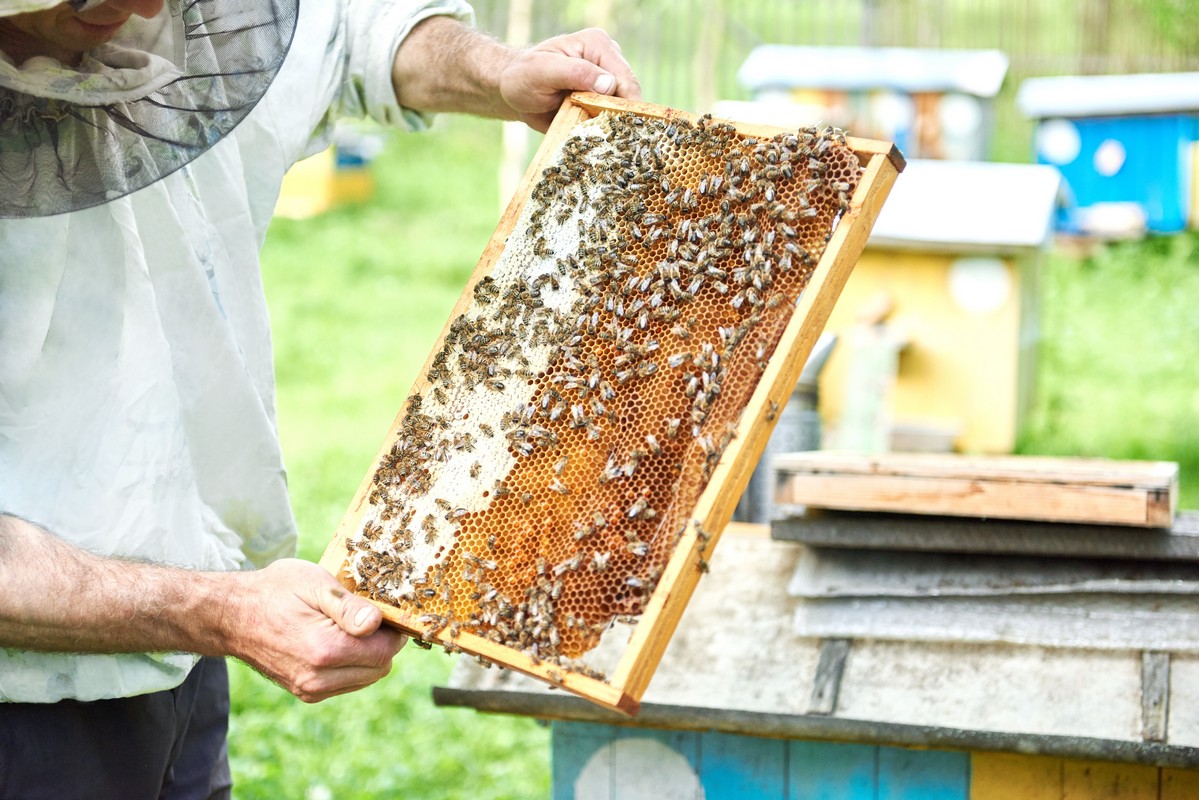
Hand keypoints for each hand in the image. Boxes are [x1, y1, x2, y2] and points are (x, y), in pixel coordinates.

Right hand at [223, 559, 407, 702]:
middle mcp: (318, 678)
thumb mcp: (314, 584)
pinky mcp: (305, 692)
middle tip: (367, 616)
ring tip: (348, 627)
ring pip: (366, 678)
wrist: (231, 615)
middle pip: (380, 668)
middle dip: (381, 643)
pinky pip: (347, 683)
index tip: (383, 610)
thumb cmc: (274, 592)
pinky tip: (337, 641)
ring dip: (368, 656)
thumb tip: (376, 623)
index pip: (385, 652)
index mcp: (325, 651)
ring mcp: (310, 689)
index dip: (392, 630)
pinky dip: (352, 665)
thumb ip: (349, 606)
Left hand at [499, 28, 642, 131]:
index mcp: (597, 46)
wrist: (513, 93)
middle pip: (629, 95)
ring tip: (607, 143)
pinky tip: (601, 141)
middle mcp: (607, 62)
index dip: (625, 103)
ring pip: (624, 109)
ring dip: (615, 126)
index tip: (619, 128)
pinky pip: (613, 118)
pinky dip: (608, 130)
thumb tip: (609, 84)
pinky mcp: (601, 100)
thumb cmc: (524, 76)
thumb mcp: (544, 71)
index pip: (624, 77)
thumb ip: (575, 73)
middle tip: (612, 140)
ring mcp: (606, 83)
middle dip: (622, 117)